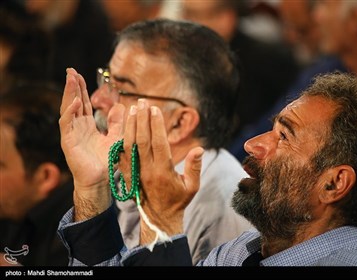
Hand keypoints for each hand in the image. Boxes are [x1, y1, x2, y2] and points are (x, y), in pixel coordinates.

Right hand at [59, 68, 124, 220]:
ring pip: (68, 109)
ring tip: (71, 78)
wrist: (101, 180)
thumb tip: (120, 106)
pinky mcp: (68, 142)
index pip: (83, 103)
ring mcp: (71, 134)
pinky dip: (70, 111)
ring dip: (69, 93)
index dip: (81, 89)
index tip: (80, 74)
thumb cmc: (106, 161)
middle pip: (74, 102)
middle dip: (72, 86)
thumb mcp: (116, 137)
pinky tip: (76, 100)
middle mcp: (77, 127)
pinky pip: (67, 123)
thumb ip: (117, 122)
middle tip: (71, 70)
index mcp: (87, 126)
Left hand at [120, 100, 202, 243]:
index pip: (158, 143)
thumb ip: (194, 167)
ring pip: (130, 145)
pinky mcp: (128, 174)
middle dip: (142, 119)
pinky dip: (122, 138)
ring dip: (130, 125)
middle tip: (142, 102)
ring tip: (132, 108)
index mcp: (163, 171)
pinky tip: (124, 125)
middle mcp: (147, 170)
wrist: (158, 217)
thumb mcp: (192, 187)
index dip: (156, 125)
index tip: (155, 109)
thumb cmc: (178, 201)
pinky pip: (122, 154)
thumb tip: (199, 149)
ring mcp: (135, 172)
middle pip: (142, 140)